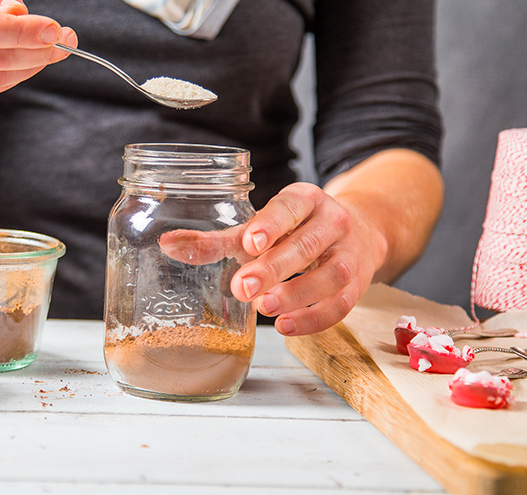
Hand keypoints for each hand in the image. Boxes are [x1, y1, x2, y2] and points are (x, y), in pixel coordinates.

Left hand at [159, 182, 385, 335]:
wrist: (356, 235)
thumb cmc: (293, 232)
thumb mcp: (259, 229)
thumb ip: (216, 241)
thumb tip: (167, 245)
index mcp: (305, 199)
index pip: (289, 208)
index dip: (271, 225)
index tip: (250, 243)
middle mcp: (332, 221)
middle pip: (307, 244)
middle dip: (275, 267)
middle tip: (243, 287)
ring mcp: (349, 253)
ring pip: (330, 275)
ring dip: (297, 294)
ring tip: (264, 309)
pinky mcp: (358, 284)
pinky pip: (342, 304)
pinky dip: (314, 319)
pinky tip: (286, 327)